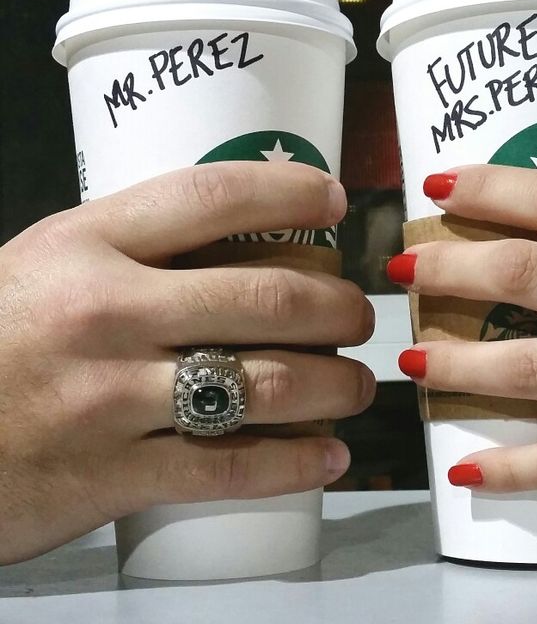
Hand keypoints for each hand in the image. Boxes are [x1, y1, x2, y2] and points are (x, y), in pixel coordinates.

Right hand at [0, 161, 374, 563]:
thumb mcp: (46, 264)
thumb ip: (132, 250)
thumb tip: (237, 242)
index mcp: (86, 245)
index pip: (209, 196)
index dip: (286, 192)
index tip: (333, 198)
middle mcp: (107, 312)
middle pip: (265, 297)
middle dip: (337, 307)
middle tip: (357, 315)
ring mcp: (112, 397)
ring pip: (266, 384)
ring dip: (335, 385)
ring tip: (356, 385)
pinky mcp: (111, 477)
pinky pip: (228, 467)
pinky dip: (294, 463)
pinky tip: (326, 456)